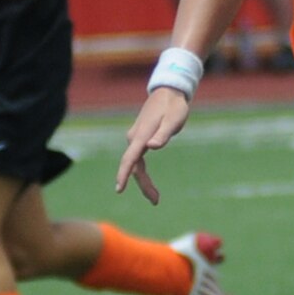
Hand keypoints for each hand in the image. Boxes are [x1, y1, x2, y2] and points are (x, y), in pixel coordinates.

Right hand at [116, 88, 191, 204]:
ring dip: (143, 182)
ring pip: (135, 165)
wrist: (169, 93)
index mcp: (141, 135)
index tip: (119, 189)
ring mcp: (136, 138)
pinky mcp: (140, 139)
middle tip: (156, 201)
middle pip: (133, 166)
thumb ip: (164, 134)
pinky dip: (142, 173)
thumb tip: (152, 147)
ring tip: (156, 198)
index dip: (123, 174)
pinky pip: (137, 160)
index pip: (130, 158)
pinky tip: (148, 182)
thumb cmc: (174, 106)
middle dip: (142, 185)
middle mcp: (134, 138)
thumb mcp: (174, 119)